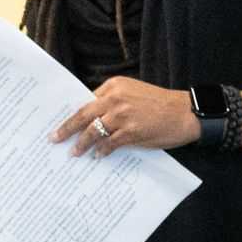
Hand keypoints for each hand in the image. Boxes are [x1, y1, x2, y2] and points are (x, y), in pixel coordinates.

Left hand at [51, 77, 198, 156]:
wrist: (186, 113)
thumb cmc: (162, 104)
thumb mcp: (135, 93)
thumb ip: (114, 102)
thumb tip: (93, 120)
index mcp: (115, 85)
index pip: (86, 100)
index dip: (73, 113)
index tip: (62, 122)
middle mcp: (115, 98)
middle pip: (83, 115)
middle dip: (66, 129)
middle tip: (55, 138)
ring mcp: (122, 116)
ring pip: (93, 131)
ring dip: (81, 144)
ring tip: (75, 152)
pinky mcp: (130, 132)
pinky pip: (108, 144)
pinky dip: (101, 151)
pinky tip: (98, 156)